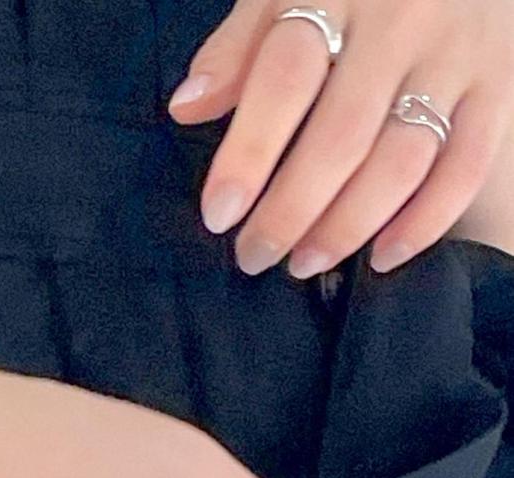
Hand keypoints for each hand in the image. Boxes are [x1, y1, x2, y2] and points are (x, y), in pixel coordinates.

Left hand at [167, 0, 513, 275]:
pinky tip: (380, 257)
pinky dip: (424, 222)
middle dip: (291, 211)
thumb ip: (238, 47)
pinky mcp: (498, 85)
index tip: (219, 215)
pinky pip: (465, 167)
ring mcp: (458, 54)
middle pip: (342, 137)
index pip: (285, 80)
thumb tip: (186, 108)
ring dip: (347, 226)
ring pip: (401, 161)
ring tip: (304, 262)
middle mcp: (405, 19)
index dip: (249, 154)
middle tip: (254, 255)